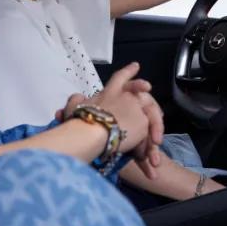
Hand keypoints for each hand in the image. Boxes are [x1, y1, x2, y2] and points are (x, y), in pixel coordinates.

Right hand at [71, 62, 163, 177]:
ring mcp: (137, 108)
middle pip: (140, 91)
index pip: (120, 78)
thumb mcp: (74, 107)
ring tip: (150, 146)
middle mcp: (126, 96)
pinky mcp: (143, 123)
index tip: (136, 65)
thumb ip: (76, 101)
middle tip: (148, 91)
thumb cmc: (80, 120)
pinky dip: (147, 147)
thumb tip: (77, 99)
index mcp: (109, 92)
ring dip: (152, 127)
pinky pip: (148, 135)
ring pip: (148, 116)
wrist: (91, 132)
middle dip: (144, 91)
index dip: (128, 72)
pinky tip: (148, 160)